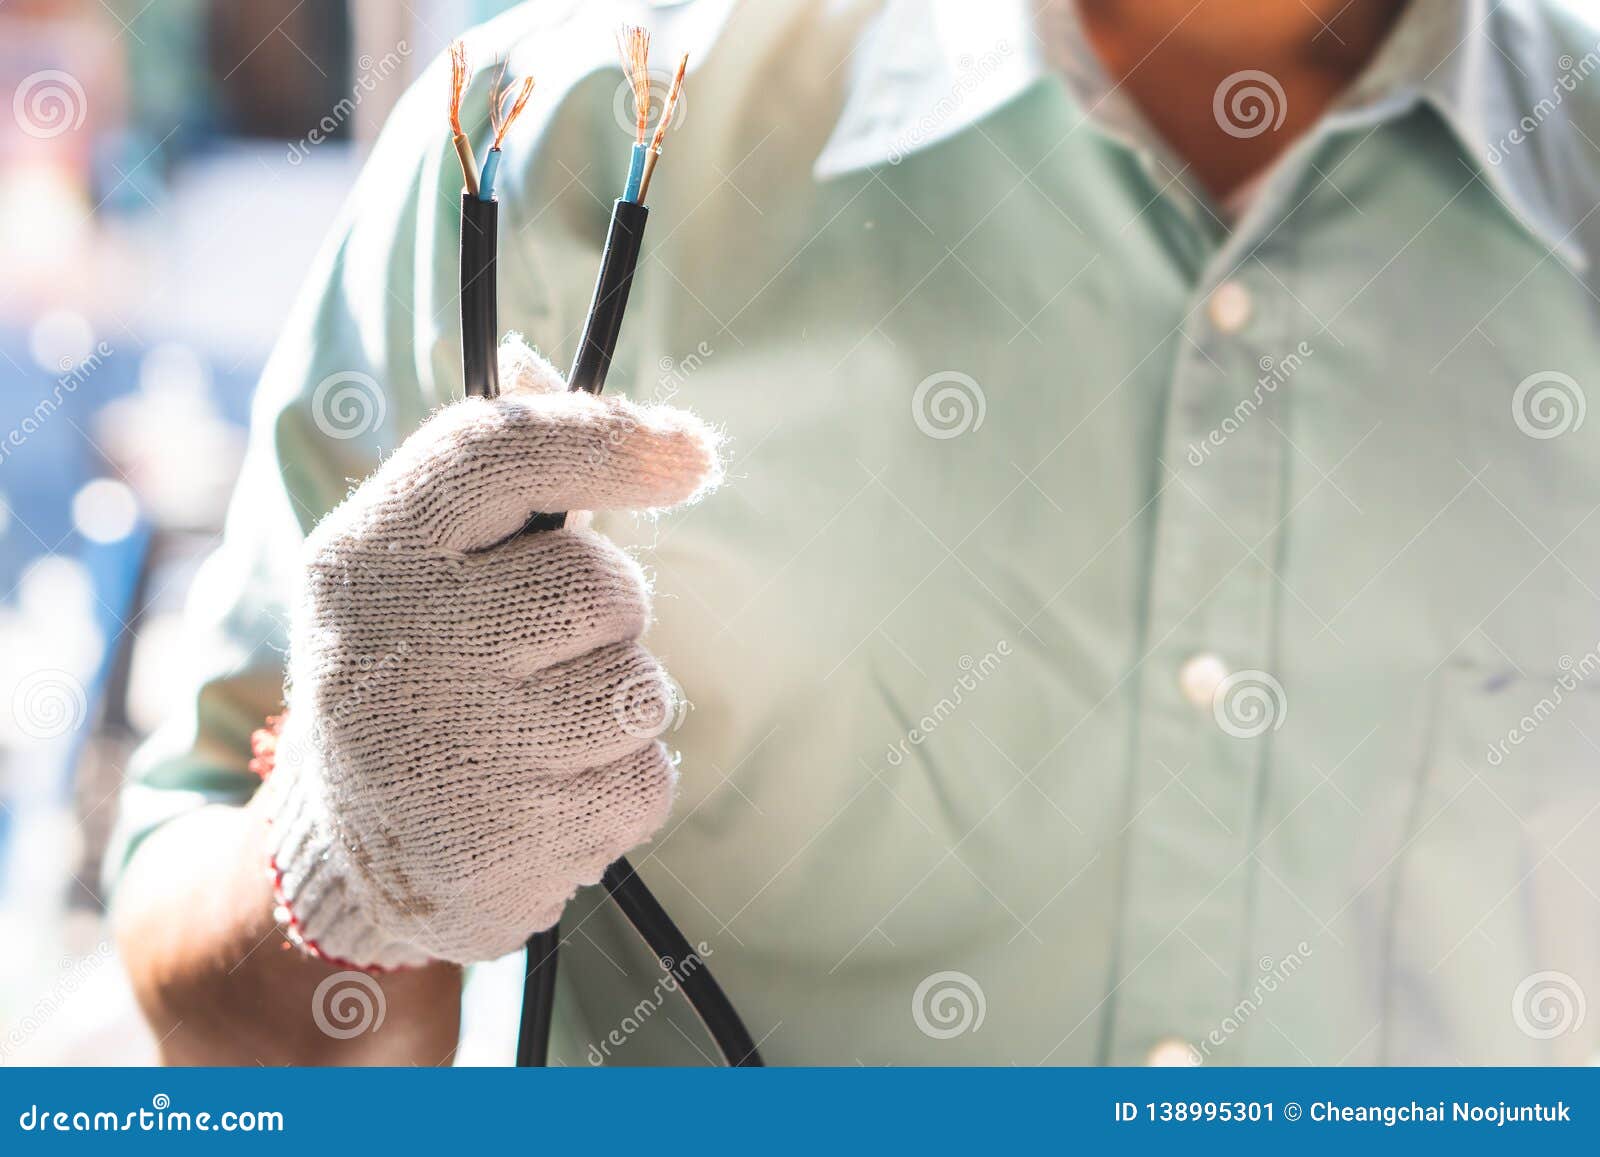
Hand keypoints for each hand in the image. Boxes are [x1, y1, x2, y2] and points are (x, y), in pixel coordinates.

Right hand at [261, 338, 719, 967]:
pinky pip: (647, 780)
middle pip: (604, 585)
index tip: (692, 453)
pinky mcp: (507, 846)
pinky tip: (550, 796)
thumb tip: (540, 359)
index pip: (499, 453)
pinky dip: (621, 785)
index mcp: (368, 556)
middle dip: (607, 613)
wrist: (358, 854)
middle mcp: (398, 647)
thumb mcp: (417, 562)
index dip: (611, 439)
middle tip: (541, 648)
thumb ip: (491, 467)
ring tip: (538, 731)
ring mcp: (452, 754)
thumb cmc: (413, 671)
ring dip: (615, 705)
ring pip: (638, 688)